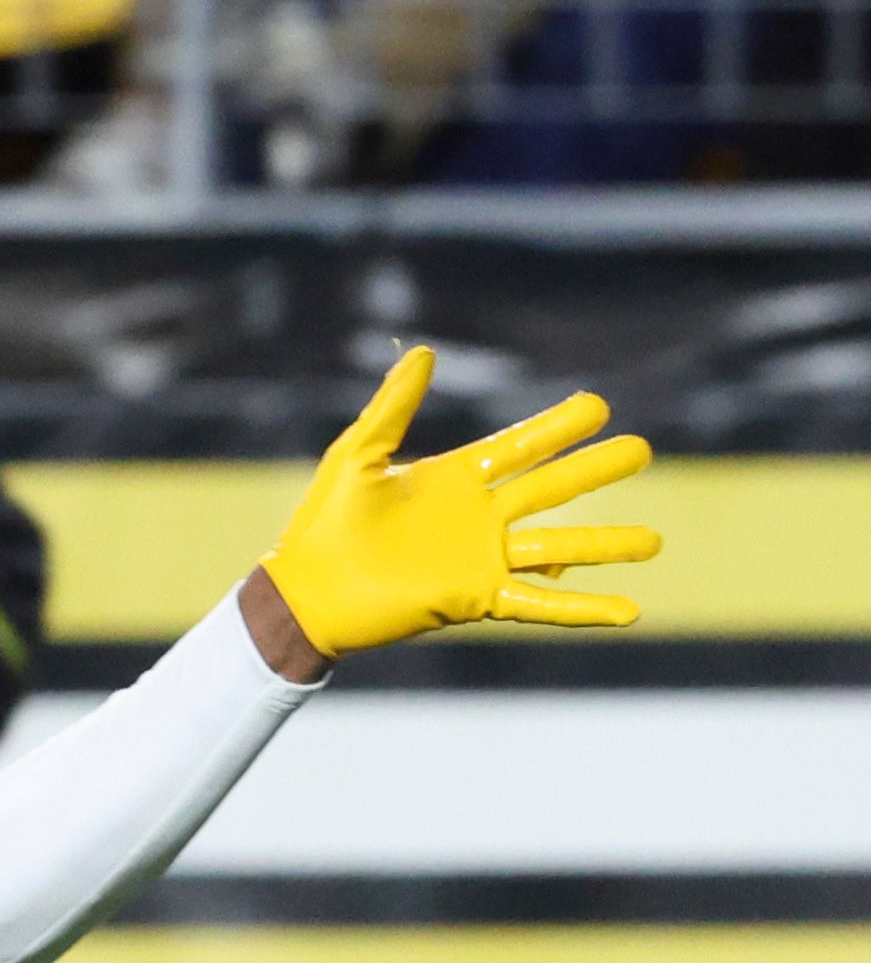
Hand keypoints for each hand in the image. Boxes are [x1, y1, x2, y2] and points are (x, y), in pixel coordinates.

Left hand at [256, 345, 658, 663]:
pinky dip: (584, 608)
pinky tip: (629, 610)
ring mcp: (482, 559)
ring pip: (558, 546)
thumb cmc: (325, 520)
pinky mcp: (477, 598)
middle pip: (549, 488)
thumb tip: (427, 352)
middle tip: (641, 450)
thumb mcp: (360, 453)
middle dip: (594, 470)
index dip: (556, 427)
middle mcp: (478, 518)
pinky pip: (540, 603)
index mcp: (452, 479)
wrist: (306, 587)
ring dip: (606, 544)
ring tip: (656, 539)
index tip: (598, 406)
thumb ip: (394, 405)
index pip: (518, 447)